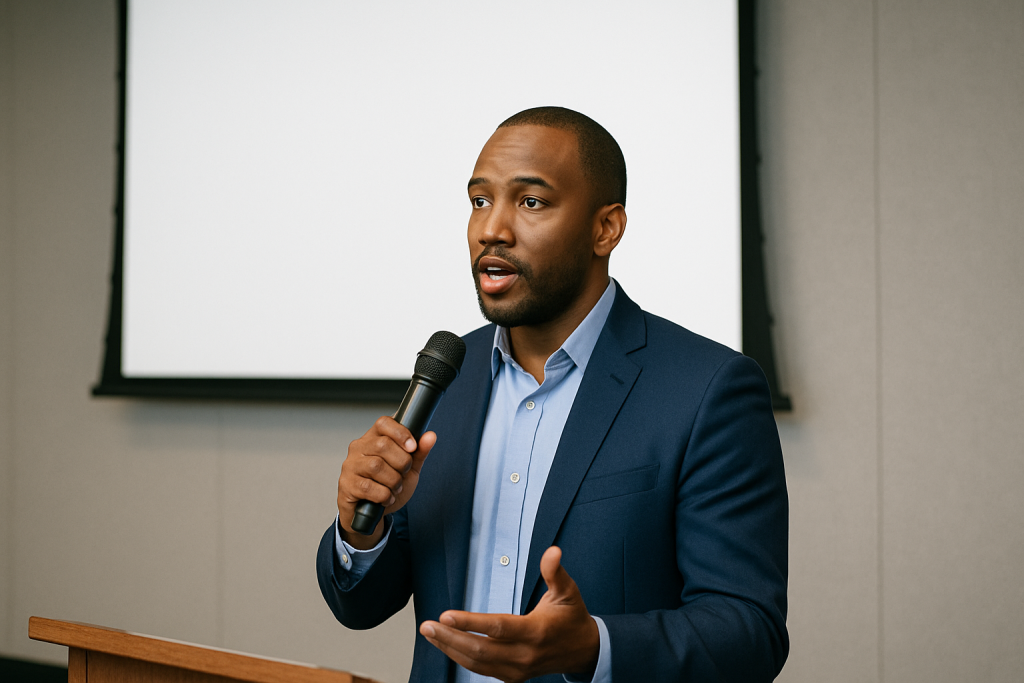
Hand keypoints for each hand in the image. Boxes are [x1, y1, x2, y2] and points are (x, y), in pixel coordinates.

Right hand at [337, 416, 435, 548]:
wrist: (373, 513)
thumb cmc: (388, 486)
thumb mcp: (409, 469)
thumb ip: (419, 452)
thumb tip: (430, 436)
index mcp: (374, 438)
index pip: (384, 423)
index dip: (401, 433)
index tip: (412, 447)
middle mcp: (359, 447)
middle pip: (383, 444)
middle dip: (402, 462)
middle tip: (404, 473)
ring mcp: (350, 465)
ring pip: (376, 466)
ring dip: (393, 481)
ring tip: (396, 488)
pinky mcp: (346, 484)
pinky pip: (368, 487)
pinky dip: (384, 495)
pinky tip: (386, 498)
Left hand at [419, 547, 598, 682]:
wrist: (584, 651)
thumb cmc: (572, 618)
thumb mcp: (568, 591)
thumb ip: (555, 572)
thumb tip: (553, 551)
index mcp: (535, 632)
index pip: (497, 628)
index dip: (471, 623)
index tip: (446, 615)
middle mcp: (524, 655)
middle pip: (480, 650)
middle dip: (450, 638)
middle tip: (427, 625)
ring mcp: (517, 669)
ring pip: (477, 663)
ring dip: (450, 649)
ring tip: (430, 633)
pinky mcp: (512, 675)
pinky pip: (481, 669)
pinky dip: (461, 658)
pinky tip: (447, 645)